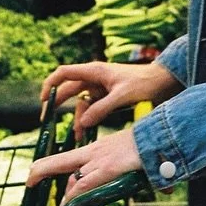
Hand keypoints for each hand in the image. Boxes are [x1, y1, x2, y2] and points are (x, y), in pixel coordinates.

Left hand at [25, 129, 141, 201]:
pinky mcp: (108, 169)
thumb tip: (149, 187)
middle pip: (60, 161)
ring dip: (49, 181)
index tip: (43, 176)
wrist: (163, 137)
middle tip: (29, 181)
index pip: (71, 159)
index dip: (54, 168)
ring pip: (66, 171)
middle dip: (41, 170)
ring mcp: (99, 161)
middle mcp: (94, 153)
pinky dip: (72, 197)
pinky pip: (85, 185)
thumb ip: (132, 171)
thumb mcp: (134, 159)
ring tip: (35, 188)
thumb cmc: (151, 147)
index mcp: (98, 150)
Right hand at [39, 61, 181, 138]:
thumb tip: (82, 122)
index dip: (50, 84)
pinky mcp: (106, 96)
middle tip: (46, 120)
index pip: (64, 73)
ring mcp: (100, 87)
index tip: (42, 100)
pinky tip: (86, 130)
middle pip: (68, 89)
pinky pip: (90, 107)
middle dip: (57, 104)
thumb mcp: (122, 96)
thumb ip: (102, 109)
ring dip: (76, 117)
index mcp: (94, 71)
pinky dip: (87, 118)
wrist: (163, 82)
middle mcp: (94, 77)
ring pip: (79, 102)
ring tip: (78, 134)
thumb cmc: (145, 83)